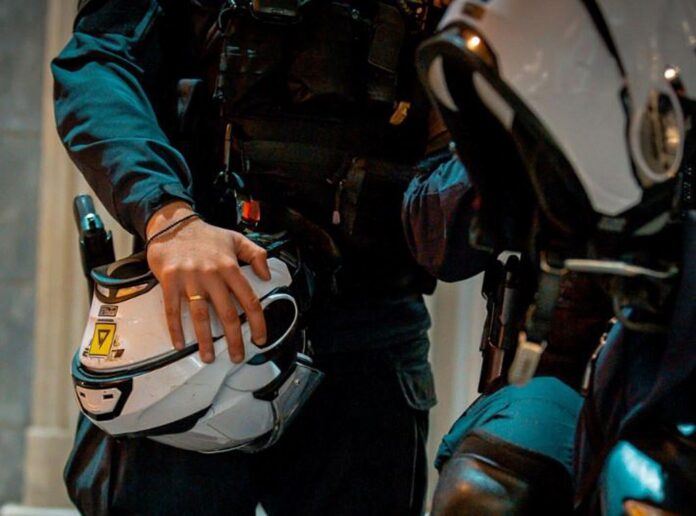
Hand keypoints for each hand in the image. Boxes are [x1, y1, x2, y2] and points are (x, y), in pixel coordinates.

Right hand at [145, 202, 270, 362]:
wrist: (173, 224)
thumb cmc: (206, 235)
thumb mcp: (236, 239)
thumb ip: (256, 255)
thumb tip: (266, 275)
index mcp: (230, 267)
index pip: (249, 299)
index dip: (257, 322)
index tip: (260, 338)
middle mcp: (212, 275)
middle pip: (227, 313)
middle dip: (234, 339)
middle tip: (237, 356)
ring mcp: (190, 279)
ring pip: (201, 315)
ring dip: (205, 340)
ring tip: (209, 357)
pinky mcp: (170, 281)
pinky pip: (173, 309)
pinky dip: (176, 329)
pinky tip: (180, 344)